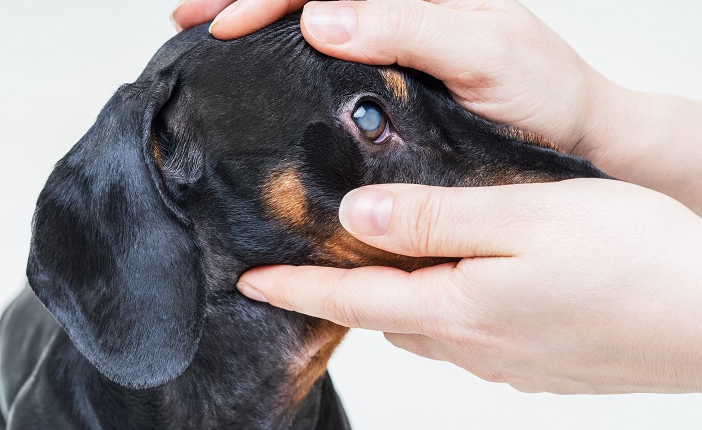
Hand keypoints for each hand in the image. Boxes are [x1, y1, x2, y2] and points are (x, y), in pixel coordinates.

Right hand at [172, 0, 608, 155]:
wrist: (570, 135)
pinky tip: (258, 61)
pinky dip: (284, 50)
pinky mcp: (389, 69)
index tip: (224, 23)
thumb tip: (321, 17)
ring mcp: (391, 36)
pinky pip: (326, 50)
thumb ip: (409, 25)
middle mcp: (399, 6)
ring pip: (311, 12)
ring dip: (256, 16)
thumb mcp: (486, 49)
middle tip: (187, 15)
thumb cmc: (541, 91)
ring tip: (203, 28)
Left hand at [237, 179, 701, 393]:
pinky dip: (443, 308)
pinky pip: (466, 334)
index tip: (249, 281)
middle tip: (314, 262)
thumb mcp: (523, 217)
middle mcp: (472, 343)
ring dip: (394, 299)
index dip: (295, 289)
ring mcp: (506, 360)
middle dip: (342, 293)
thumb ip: (434, 219)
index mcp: (457, 306)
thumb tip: (357, 220)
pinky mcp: (537, 364)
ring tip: (383, 264)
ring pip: (424, 325)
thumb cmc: (630, 259)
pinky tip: (461, 284)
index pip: (351, 300)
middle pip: (383, 316)